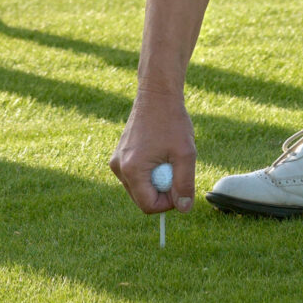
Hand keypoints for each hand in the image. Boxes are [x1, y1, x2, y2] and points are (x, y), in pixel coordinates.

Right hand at [109, 96, 195, 214]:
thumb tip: (183, 208)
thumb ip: (185, 184)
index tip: (180, 185)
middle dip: (161, 192)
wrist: (156, 93)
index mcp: (132, 169)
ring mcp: (116, 160)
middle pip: (142, 199)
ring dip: (156, 182)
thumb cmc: (171, 121)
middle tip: (175, 169)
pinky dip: (149, 172)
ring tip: (167, 159)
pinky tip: (159, 153)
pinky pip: (136, 175)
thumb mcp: (185, 154)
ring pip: (139, 188)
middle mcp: (118, 167)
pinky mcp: (120, 154)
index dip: (168, 203)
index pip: (148, 206)